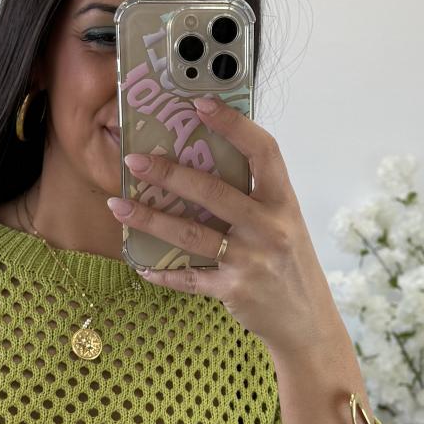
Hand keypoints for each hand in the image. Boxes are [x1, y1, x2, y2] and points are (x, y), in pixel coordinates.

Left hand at [107, 95, 341, 356]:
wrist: (307, 320)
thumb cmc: (289, 262)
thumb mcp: (284, 222)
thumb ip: (254, 195)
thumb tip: (204, 160)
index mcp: (284, 201)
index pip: (263, 150)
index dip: (234, 124)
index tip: (201, 103)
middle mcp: (270, 227)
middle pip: (213, 192)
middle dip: (168, 174)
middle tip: (133, 161)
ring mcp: (252, 260)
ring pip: (190, 233)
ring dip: (149, 219)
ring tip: (116, 206)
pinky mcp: (234, 290)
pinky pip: (189, 277)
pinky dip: (162, 272)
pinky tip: (140, 265)